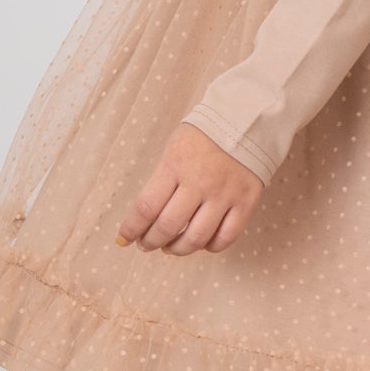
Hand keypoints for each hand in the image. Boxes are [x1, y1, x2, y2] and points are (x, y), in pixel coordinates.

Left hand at [115, 122, 263, 254]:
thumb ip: (161, 181)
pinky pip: (226, 237)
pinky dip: (210, 247)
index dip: (132, 229)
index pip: (146, 208)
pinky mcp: (246, 202)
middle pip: (168, 227)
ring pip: (196, 238)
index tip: (124, 238)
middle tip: (146, 244)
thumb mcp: (173, 151)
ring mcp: (224, 195)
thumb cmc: (201, 137)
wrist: (244, 121)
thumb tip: (146, 218)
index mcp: (175, 166)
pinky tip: (202, 243)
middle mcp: (199, 183)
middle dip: (151, 242)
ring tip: (170, 247)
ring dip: (178, 249)